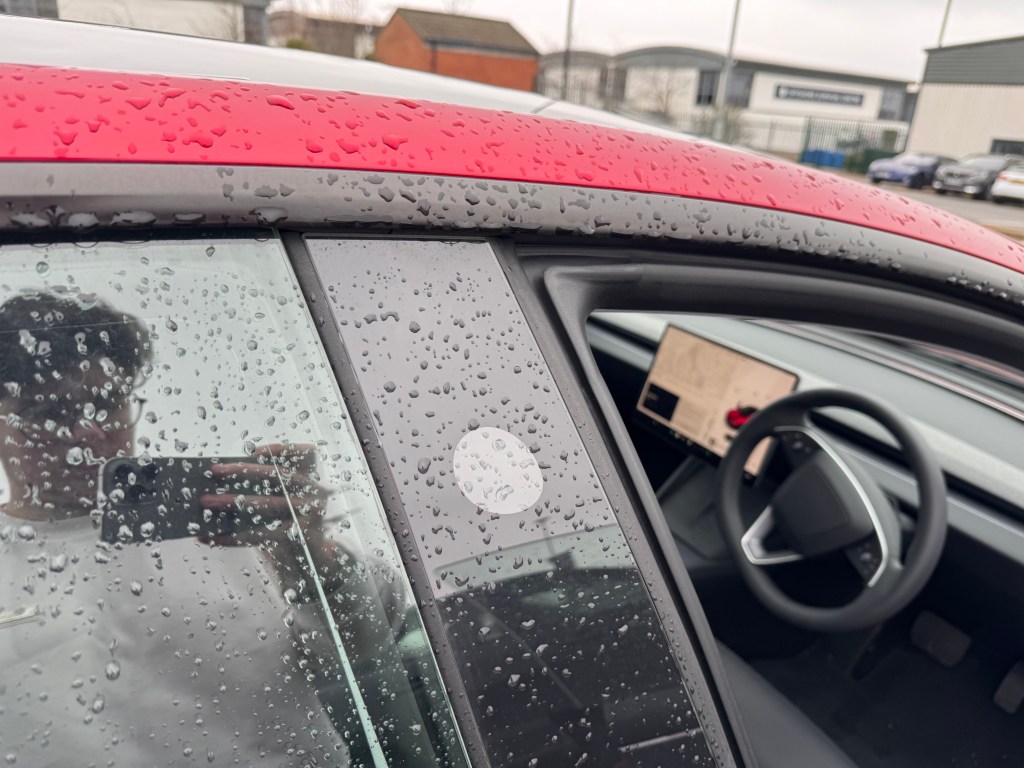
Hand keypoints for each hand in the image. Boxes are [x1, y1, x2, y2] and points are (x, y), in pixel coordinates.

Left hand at [199, 443, 336, 577]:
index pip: (306, 453)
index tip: (254, 449)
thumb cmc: (288, 520)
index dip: (281, 449)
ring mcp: (310, 515)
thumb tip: (222, 480)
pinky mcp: (298, 538)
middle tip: (214, 470)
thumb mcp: (283, 498)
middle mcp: (316, 492)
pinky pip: (260, 535)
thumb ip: (265, 486)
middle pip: (277, 475)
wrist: (310, 559)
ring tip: (206, 503)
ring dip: (232, 502)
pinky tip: (211, 537)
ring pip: (267, 504)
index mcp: (314, 477)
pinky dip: (232, 536)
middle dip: (242, 472)